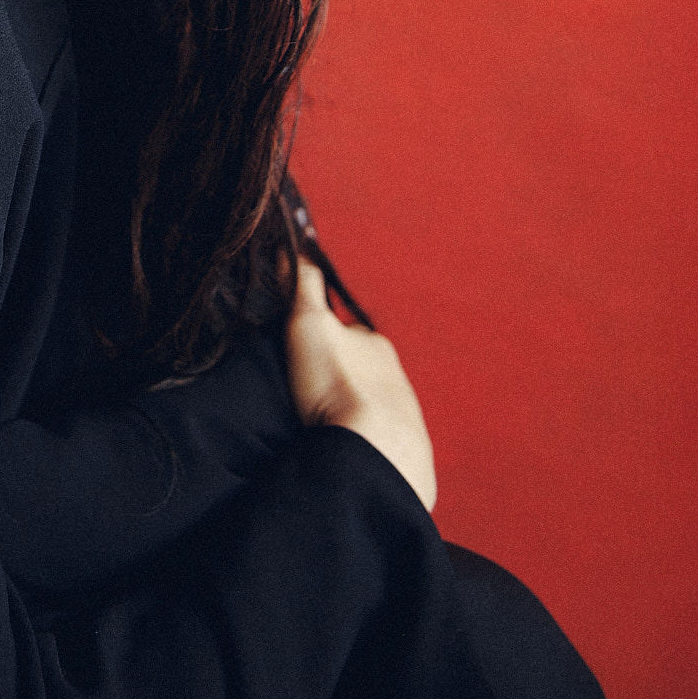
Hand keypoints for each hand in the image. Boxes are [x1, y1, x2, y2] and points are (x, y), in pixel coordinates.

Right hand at [284, 260, 436, 511]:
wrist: (376, 453)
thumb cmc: (338, 385)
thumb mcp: (308, 324)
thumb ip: (303, 285)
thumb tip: (295, 245)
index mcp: (375, 343)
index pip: (344, 331)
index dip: (320, 336)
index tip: (297, 351)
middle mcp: (395, 374)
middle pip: (360, 368)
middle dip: (338, 375)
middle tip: (306, 390)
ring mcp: (402, 414)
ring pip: (370, 403)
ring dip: (349, 408)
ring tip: (320, 422)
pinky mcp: (401, 452)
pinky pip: (377, 437)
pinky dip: (361, 437)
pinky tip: (343, 446)